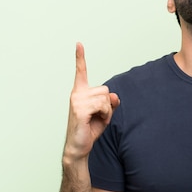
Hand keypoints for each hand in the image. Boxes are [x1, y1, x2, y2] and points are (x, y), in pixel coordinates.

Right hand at [63, 42, 119, 161]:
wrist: (79, 147)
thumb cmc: (90, 129)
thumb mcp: (104, 113)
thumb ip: (111, 102)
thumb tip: (115, 96)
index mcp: (80, 92)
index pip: (81, 72)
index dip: (80, 57)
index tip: (79, 44)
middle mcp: (77, 94)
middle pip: (106, 90)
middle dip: (108, 105)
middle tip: (98, 117)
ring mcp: (77, 100)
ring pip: (106, 98)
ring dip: (107, 111)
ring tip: (96, 120)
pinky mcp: (80, 109)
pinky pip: (103, 106)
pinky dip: (105, 115)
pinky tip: (94, 122)